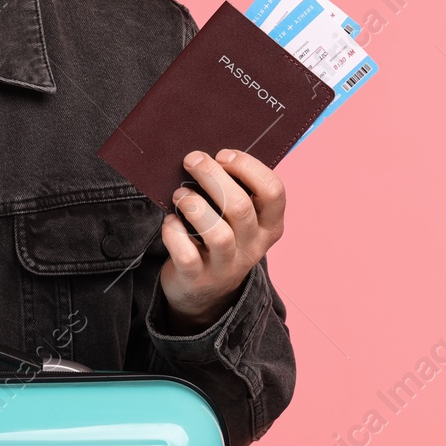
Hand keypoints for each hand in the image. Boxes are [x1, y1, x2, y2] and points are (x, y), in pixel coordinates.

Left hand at [159, 148, 284, 333]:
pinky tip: (171, 221)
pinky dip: (174, 232)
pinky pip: (187, 254)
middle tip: (192, 160)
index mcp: (269, 226)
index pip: (274, 192)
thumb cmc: (219, 236)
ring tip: (180, 194)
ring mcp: (226, 266)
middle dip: (213, 177)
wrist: (204, 292)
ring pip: (218, 234)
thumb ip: (234, 189)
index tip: (224, 155)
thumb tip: (207, 154)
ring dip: (194, 206)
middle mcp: (253, 247)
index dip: (249, 168)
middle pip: (240, 207)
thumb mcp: (237, 219)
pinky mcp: (197, 278)